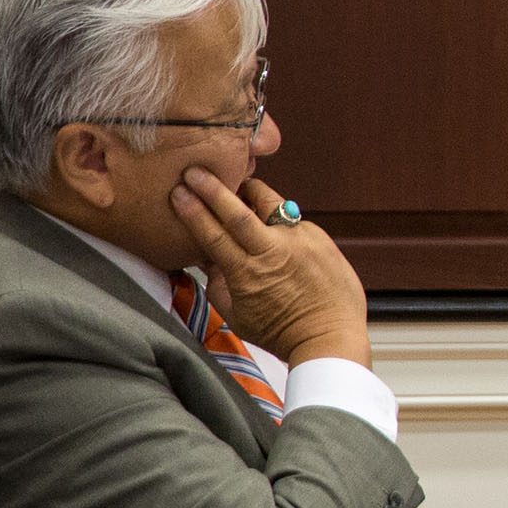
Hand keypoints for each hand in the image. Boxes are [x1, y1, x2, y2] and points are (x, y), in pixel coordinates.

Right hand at [171, 168, 368, 365]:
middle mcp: (274, 252)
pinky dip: (280, 220)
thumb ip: (217, 281)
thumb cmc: (279, 331)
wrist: (329, 336)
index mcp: (247, 273)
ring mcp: (301, 243)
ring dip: (252, 192)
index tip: (178, 193)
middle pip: (238, 211)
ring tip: (238, 184)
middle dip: (213, 189)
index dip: (193, 211)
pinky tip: (274, 223)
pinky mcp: (322, 239)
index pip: (212, 234)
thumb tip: (205, 254)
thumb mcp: (235, 313)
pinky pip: (294, 221)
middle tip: (196, 171)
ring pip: (271, 205)